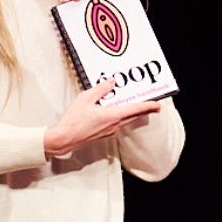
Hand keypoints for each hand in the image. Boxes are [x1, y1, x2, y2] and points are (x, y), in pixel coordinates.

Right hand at [44, 77, 160, 157]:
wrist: (63, 139)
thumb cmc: (72, 121)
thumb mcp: (85, 99)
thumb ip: (100, 89)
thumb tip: (111, 82)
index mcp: (112, 115)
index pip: (136, 109)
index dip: (149, 106)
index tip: (158, 104)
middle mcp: (114, 125)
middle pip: (134, 116)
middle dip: (143, 109)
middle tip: (151, 104)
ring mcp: (109, 131)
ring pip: (126, 120)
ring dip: (131, 113)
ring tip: (132, 104)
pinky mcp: (104, 134)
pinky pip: (117, 124)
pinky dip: (120, 117)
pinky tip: (114, 112)